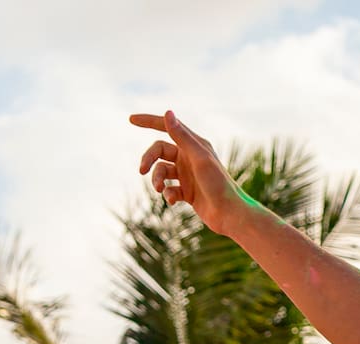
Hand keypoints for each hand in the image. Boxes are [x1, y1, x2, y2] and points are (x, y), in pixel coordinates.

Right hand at [129, 110, 244, 234]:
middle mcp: (189, 157)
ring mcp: (187, 174)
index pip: (167, 127)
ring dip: (156, 180)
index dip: (149, 122)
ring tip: (161, 190)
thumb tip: (168, 113)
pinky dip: (168, 195)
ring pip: (161, 172)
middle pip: (159, 151)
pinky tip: (174, 201)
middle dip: (148, 160)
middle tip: (141, 171)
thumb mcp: (199, 158)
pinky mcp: (186, 191)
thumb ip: (182, 136)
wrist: (229, 213)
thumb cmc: (218, 184)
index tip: (131, 119)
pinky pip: (169, 189)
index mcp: (194, 144)